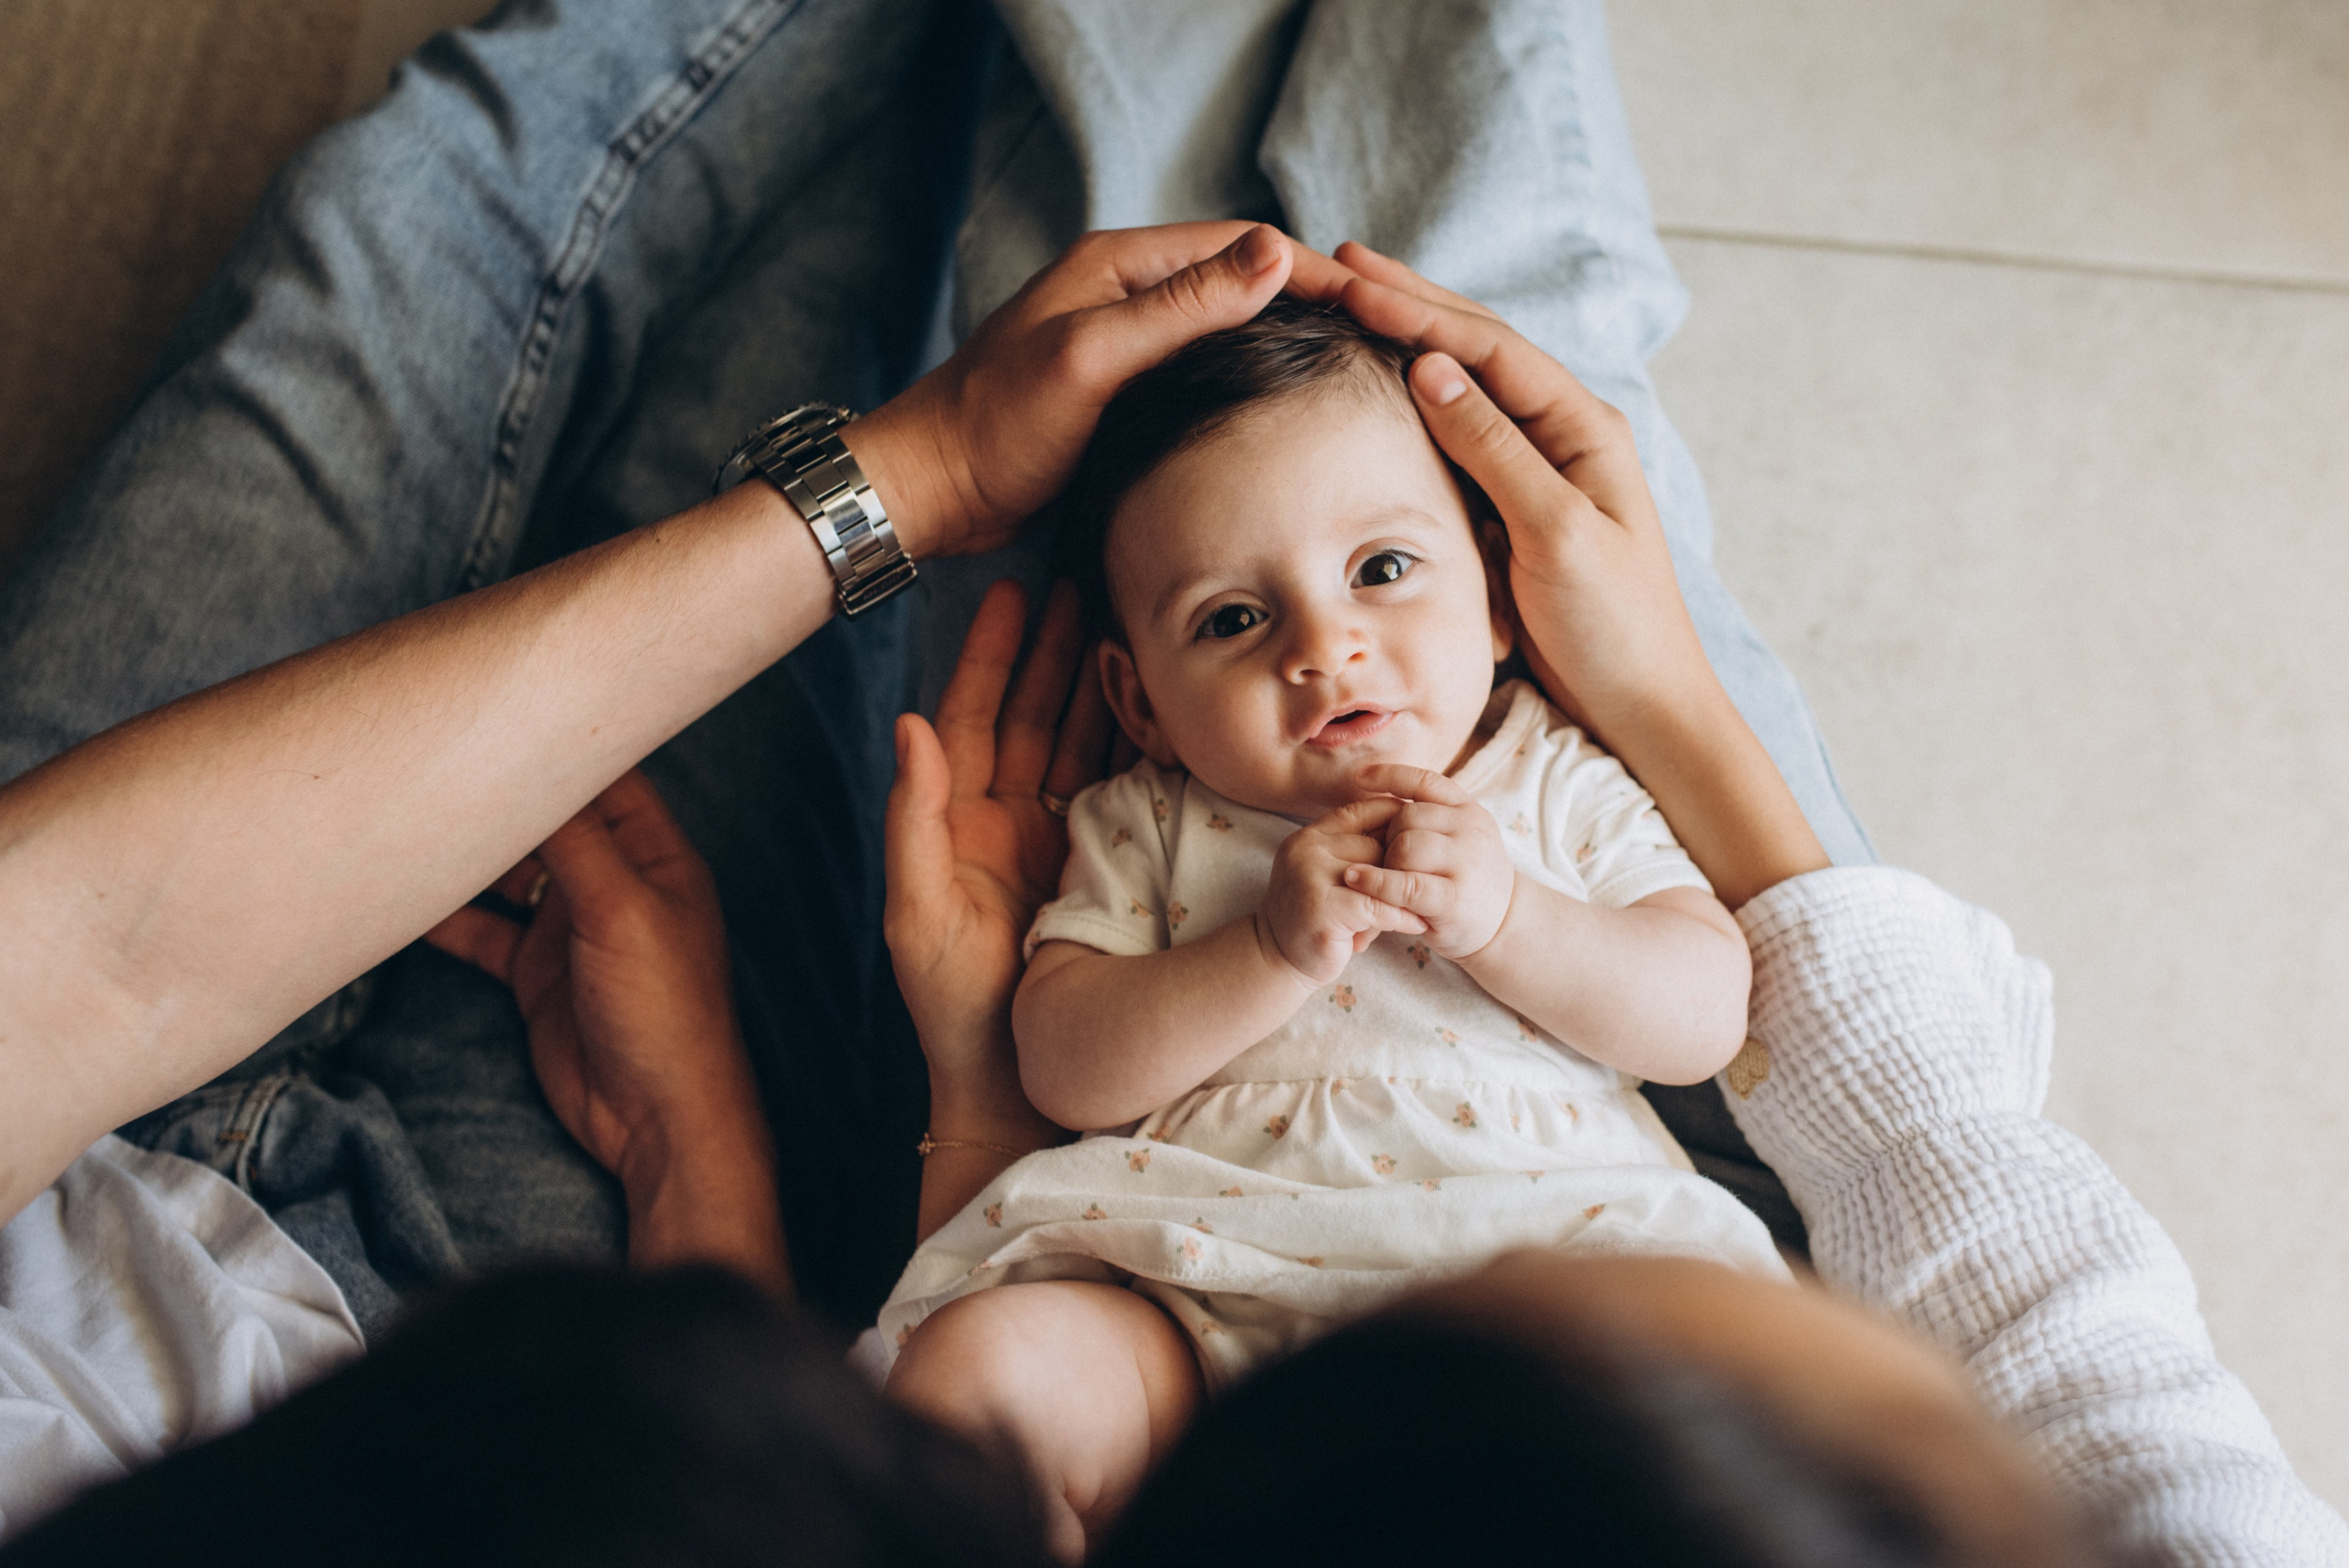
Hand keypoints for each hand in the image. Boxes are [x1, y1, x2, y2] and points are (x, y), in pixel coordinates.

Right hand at [425, 770, 785, 1287]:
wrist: (657, 1119)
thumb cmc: (666, 1012)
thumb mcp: (622, 910)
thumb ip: (577, 841)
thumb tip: (537, 767)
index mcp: (654, 856)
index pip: (603, 776)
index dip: (557, 741)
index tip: (496, 706)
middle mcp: (614, 883)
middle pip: (548, 819)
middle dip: (497, 795)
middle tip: (428, 757)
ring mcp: (572, 928)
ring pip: (508, 873)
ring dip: (464, 853)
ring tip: (403, 817)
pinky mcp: (538, 973)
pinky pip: (483, 930)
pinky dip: (444, 915)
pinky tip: (398, 898)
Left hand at [847, 223, 1356, 559]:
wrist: (933, 489)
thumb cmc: (997, 425)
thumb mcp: (1095, 358)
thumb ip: (1184, 306)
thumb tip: (1276, 254)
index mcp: (1119, 263)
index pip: (1242, 244)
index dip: (1312, 270)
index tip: (1376, 303)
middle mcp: (1126, 292)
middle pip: (1240, 281)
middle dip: (1310, 303)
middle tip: (1379, 341)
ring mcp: (1125, 341)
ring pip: (1225, 328)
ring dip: (1282, 342)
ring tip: (1349, 373)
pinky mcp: (1123, 390)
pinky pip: (1201, 371)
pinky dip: (1247, 380)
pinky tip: (1282, 413)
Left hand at [885, 578, 1111, 1150]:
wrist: (1014, 1084)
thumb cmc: (952, 1008)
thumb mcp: (915, 914)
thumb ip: (912, 819)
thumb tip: (909, 723)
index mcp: (959, 820)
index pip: (972, 715)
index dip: (990, 653)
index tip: (1012, 589)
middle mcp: (1009, 819)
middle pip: (1033, 712)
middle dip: (1054, 648)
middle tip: (1084, 580)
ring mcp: (1059, 840)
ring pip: (1080, 739)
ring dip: (1100, 682)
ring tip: (1128, 621)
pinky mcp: (1104, 866)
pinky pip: (1122, 787)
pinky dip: (1139, 741)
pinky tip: (1162, 699)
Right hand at [1259, 797, 1426, 985]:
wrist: (1277, 959)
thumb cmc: (1313, 917)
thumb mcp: (1328, 875)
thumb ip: (1355, 853)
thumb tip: (1411, 830)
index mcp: (1310, 836)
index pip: (1362, 810)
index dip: (1397, 821)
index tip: (1424, 841)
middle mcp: (1307, 849)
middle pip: (1377, 844)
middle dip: (1403, 868)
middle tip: (1426, 887)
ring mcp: (1310, 876)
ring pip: (1380, 874)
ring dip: (1407, 894)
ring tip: (1428, 907)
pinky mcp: (1322, 908)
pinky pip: (1377, 906)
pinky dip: (1401, 917)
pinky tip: (1417, 925)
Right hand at [1308, 243, 1828, 906]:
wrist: (1645, 706)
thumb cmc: (1614, 628)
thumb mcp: (1553, 535)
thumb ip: (1494, 450)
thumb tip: (1430, 367)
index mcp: (1580, 428)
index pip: (1486, 349)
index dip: (1415, 310)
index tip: (1349, 280)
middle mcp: (1562, 435)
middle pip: (1475, 350)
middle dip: (1407, 304)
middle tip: (1337, 266)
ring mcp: (1540, 468)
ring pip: (1465, 384)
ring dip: (1409, 340)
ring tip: (1353, 301)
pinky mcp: (1517, 506)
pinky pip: (1460, 435)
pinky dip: (1418, 401)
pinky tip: (1385, 384)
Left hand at [1341, 764, 1514, 959]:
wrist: (1505, 922)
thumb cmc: (1466, 877)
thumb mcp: (1458, 839)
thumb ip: (1428, 819)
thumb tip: (1370, 790)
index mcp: (1469, 810)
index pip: (1425, 781)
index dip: (1389, 775)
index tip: (1358, 776)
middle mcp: (1472, 829)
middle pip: (1407, 815)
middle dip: (1387, 836)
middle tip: (1387, 860)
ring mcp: (1466, 863)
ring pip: (1405, 845)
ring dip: (1385, 861)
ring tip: (1390, 878)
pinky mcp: (1454, 898)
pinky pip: (1405, 884)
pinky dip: (1376, 883)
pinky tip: (1358, 880)